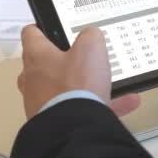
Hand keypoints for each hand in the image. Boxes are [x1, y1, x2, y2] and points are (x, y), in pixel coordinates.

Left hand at [18, 25, 140, 119]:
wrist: (73, 130)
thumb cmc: (76, 84)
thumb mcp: (90, 49)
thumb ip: (91, 36)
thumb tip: (90, 35)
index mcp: (37, 57)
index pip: (31, 34)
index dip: (42, 27)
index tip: (53, 27)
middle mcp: (33, 80)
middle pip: (44, 64)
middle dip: (63, 61)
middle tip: (82, 57)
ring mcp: (40, 103)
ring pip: (64, 90)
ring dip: (86, 86)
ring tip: (110, 83)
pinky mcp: (52, 122)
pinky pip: (77, 110)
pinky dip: (100, 107)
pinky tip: (127, 104)